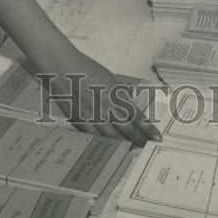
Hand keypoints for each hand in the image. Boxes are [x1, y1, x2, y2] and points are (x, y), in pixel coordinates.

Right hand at [38, 49, 160, 146]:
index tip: (156, 137)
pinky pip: (93, 135)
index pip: (135, 115)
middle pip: (125, 128)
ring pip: (110, 135)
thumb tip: (127, 104)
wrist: (60, 66)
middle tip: (148, 148)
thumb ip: (117, 93)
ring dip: (123, 143)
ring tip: (133, 150)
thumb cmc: (85, 68)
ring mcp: (90, 114)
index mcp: (114, 93)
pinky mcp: (77, 119)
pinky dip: (104, 142)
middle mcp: (104, 105)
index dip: (147, 128)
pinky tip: (111, 147)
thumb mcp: (107, 77)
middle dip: (139, 139)